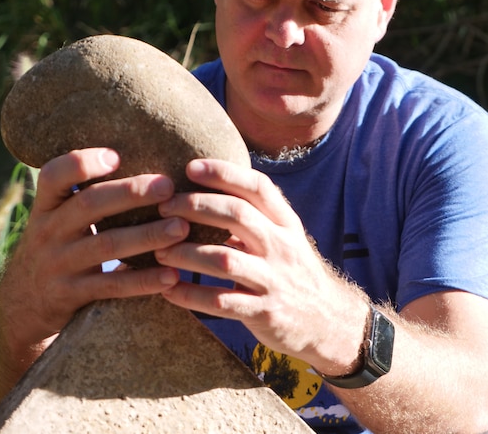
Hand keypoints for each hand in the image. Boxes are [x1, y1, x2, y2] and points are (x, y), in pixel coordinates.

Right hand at [0, 148, 187, 355]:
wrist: (23, 306)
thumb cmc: (58, 248)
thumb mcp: (58, 219)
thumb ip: (88, 195)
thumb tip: (147, 163)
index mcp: (47, 206)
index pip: (54, 175)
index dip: (82, 162)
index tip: (116, 155)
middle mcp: (49, 231)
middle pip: (90, 204)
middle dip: (131, 193)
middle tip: (168, 186)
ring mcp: (59, 264)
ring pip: (107, 246)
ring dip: (147, 235)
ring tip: (181, 228)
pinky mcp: (71, 295)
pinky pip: (111, 287)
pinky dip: (142, 281)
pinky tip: (171, 276)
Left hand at [154, 159, 368, 374]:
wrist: (328, 321)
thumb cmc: (294, 273)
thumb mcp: (285, 238)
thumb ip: (256, 216)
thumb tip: (209, 187)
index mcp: (286, 224)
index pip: (258, 187)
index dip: (225, 173)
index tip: (191, 167)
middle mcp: (282, 247)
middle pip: (237, 214)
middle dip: (195, 206)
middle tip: (163, 207)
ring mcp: (274, 281)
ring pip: (224, 259)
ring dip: (186, 253)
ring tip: (159, 251)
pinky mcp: (264, 313)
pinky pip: (220, 302)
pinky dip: (191, 295)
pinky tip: (168, 290)